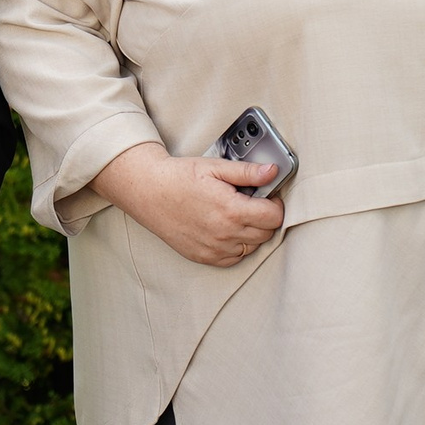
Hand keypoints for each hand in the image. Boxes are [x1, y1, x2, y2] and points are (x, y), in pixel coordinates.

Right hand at [92, 143, 283, 267]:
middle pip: (266, 234)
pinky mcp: (204, 257)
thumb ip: (247, 172)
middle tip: (253, 203)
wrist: (149, 192)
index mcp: (231, 209)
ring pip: (252, 247)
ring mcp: (214, 248)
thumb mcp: (215, 167)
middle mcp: (224, 233)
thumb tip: (272, 172)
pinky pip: (234, 258)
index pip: (274, 217)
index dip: (275, 204)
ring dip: (252, 233)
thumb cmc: (179, 177)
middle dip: (266, 218)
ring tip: (237, 214)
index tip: (268, 197)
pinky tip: (227, 229)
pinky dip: (237, 246)